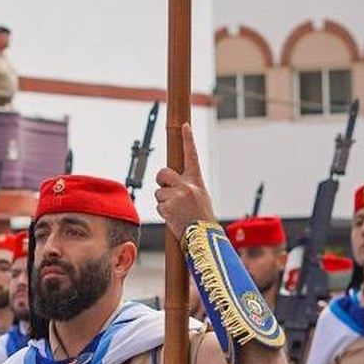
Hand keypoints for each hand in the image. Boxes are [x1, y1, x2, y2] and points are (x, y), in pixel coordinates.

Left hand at [155, 122, 215, 240]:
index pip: (192, 156)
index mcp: (197, 181)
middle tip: (167, 190)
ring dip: (164, 202)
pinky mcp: (167, 207)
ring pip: (159, 193)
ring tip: (177, 212)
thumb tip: (173, 183)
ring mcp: (176, 196)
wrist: (204, 237)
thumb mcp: (201, 197)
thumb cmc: (202, 218)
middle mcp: (186, 185)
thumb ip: (189, 186)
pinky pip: (159, 207)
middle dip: (161, 181)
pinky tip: (175, 219)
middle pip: (163, 173)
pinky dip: (164, 213)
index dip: (188, 140)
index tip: (185, 126)